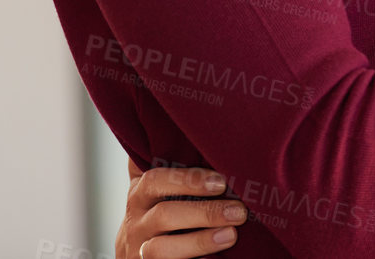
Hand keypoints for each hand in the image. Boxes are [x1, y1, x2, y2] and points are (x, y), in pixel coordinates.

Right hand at [116, 157, 247, 258]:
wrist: (135, 253)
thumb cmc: (158, 209)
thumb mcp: (157, 187)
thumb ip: (171, 164)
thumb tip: (208, 129)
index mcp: (140, 193)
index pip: (155, 180)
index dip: (188, 180)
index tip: (220, 182)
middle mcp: (136, 220)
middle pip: (165, 214)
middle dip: (204, 212)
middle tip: (239, 210)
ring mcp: (139, 249)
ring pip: (161, 248)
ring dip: (199, 241)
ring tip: (231, 235)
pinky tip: (216, 258)